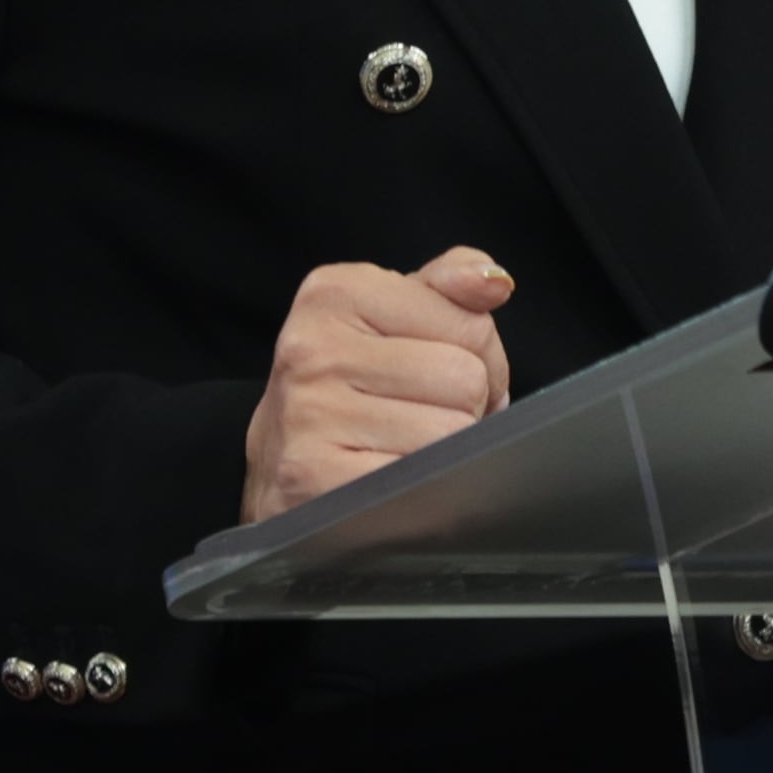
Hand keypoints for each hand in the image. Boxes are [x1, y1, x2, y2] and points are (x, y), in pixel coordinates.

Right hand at [239, 246, 515, 523]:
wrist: (278, 464)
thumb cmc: (349, 384)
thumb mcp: (392, 315)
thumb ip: (450, 285)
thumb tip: (495, 282)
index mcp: (335, 293)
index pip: (472, 326)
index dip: (480, 359)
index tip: (442, 372)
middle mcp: (313, 350)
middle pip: (465, 380)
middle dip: (465, 406)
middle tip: (424, 415)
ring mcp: (310, 416)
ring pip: (450, 434)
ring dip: (446, 451)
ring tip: (406, 446)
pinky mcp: (314, 479)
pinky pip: (420, 483)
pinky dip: (423, 490)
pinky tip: (393, 483)